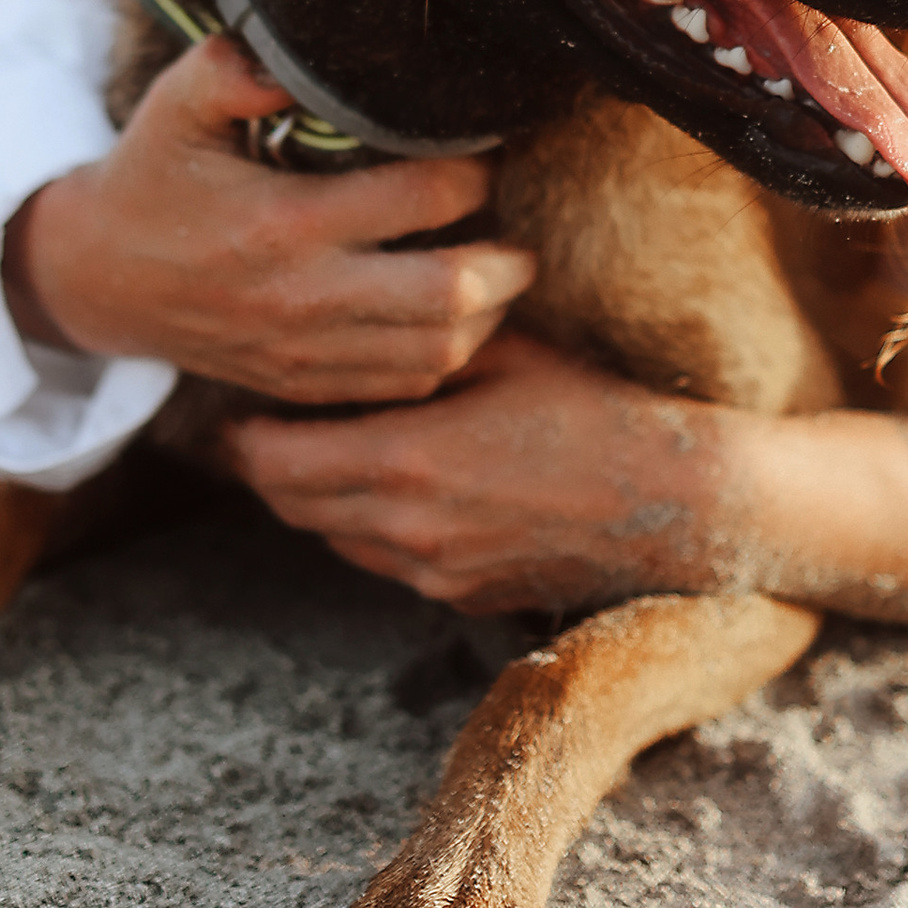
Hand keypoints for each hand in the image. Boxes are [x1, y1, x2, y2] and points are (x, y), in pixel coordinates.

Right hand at [2, 34, 535, 401]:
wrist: (95, 279)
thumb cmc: (151, 178)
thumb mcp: (176, 107)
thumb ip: (234, 70)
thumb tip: (297, 47)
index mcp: (284, 222)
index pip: (421, 199)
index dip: (473, 171)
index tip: (482, 150)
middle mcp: (303, 296)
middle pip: (450, 295)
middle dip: (505, 261)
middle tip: (519, 233)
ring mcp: (305, 351)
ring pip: (438, 352)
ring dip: (487, 314)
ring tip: (498, 275)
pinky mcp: (302, 384)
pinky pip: (403, 386)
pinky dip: (446, 356)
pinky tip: (456, 320)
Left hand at [221, 328, 726, 611]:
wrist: (666, 499)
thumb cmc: (591, 408)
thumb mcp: (503, 353)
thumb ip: (425, 343)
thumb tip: (368, 314)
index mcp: (408, 458)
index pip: (278, 461)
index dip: (246, 434)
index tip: (240, 401)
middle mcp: (406, 527)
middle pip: (292, 507)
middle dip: (266, 467)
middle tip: (261, 424)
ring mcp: (432, 570)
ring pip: (332, 538)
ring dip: (315, 499)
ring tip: (322, 449)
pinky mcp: (459, 594)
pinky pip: (383, 562)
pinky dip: (366, 526)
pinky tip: (391, 484)